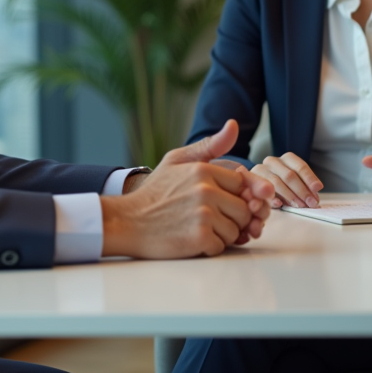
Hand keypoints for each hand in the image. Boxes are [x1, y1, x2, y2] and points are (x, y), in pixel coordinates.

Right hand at [100, 120, 275, 258]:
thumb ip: (209, 145)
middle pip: (244, 210)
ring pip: (236, 231)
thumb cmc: (154, 193)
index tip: (219, 203)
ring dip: (220, 235)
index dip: (235, 197)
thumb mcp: (177, 160)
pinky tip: (190, 239)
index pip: (243, 185)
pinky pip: (221, 247)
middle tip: (206, 218)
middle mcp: (205, 190)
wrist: (127, 221)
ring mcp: (203, 214)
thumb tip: (234, 124)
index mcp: (203, 170)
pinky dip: (208, 248)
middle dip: (231, 218)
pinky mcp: (199, 237)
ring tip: (196, 227)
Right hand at [251, 152, 323, 208]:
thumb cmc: (283, 184)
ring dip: (290, 196)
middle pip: (289, 175)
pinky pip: (263, 190)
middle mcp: (273, 161)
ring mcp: (260, 170)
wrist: (259, 184)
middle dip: (302, 191)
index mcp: (287, 158)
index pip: (300, 166)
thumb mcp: (296, 181)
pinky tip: (280, 204)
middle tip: (311, 203)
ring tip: (299, 206)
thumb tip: (315, 196)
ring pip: (277, 183)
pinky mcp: (251, 181)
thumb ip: (306, 186)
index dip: (309, 178)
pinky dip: (272, 198)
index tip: (317, 189)